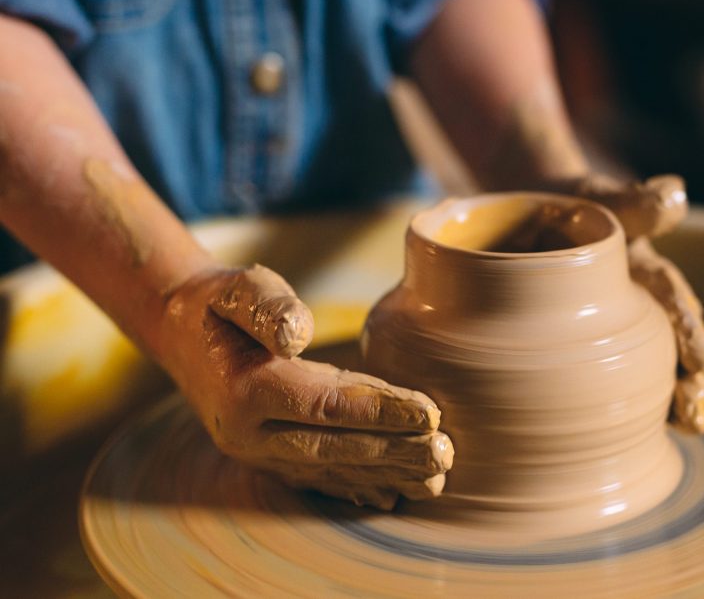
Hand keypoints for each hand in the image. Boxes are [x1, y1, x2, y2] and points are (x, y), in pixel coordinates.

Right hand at [155, 264, 452, 509]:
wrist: (181, 333)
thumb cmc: (220, 305)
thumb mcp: (239, 289)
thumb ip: (269, 306)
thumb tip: (298, 332)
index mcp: (244, 390)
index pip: (324, 405)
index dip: (380, 410)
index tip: (429, 413)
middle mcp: (248, 433)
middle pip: (334, 447)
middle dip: (393, 452)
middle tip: (444, 452)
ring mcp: (258, 453)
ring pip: (331, 469)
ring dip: (385, 475)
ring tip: (435, 476)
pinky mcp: (269, 459)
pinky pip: (318, 478)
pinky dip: (357, 487)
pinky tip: (395, 492)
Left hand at [574, 174, 703, 433]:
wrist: (535, 216)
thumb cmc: (573, 207)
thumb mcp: (602, 198)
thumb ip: (637, 202)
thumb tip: (676, 194)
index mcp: (642, 268)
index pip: (668, 296)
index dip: (685, 325)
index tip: (700, 359)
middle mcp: (640, 304)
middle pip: (668, 344)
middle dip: (685, 380)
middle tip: (695, 414)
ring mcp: (617, 329)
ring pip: (648, 367)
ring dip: (667, 399)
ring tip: (686, 427)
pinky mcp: (588, 347)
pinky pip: (605, 379)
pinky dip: (621, 410)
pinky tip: (626, 443)